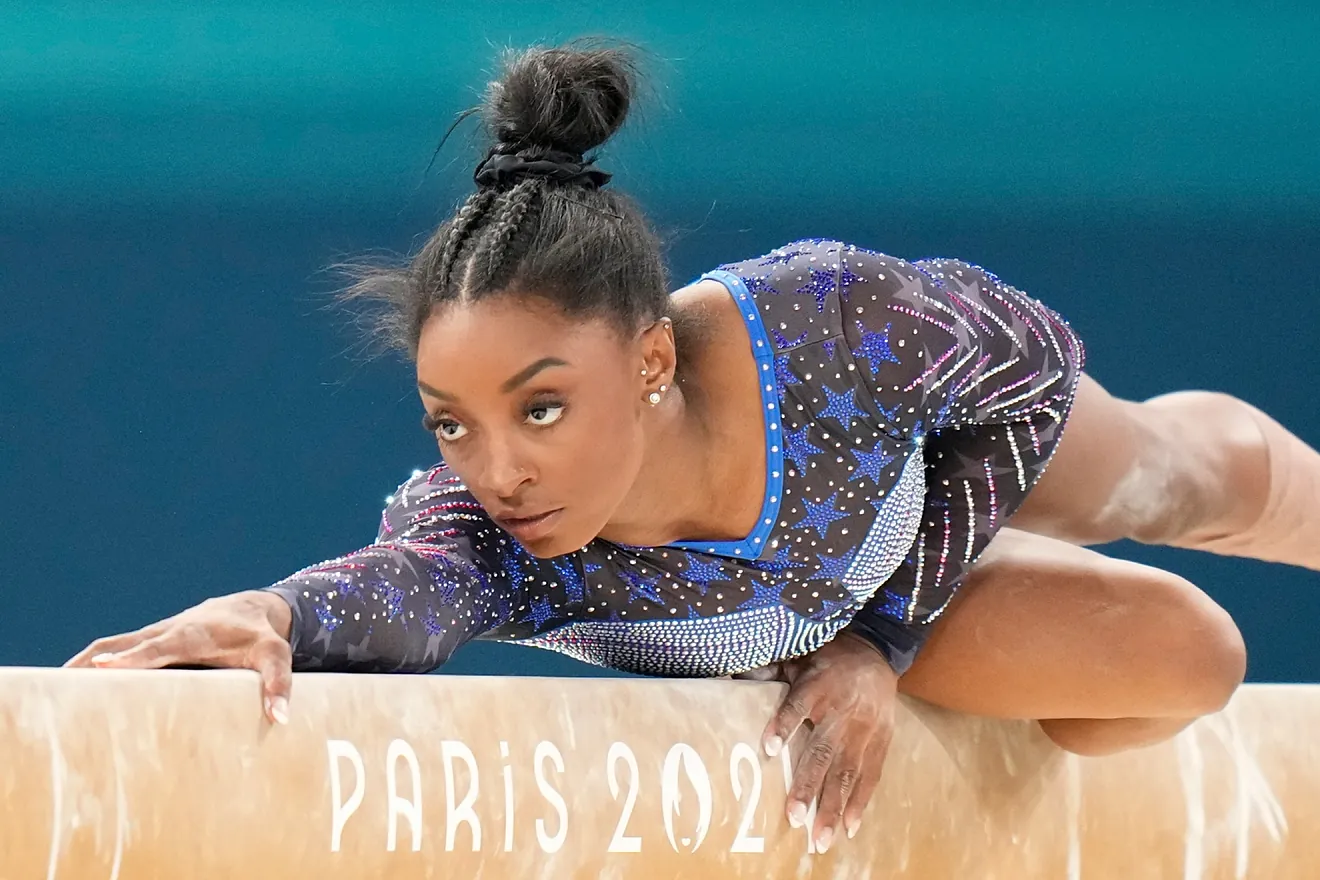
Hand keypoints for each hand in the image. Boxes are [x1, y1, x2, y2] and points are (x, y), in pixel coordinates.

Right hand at [64, 591, 295, 724]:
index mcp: (195, 634)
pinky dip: (94, 661)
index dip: (133, 658)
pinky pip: (117, 648)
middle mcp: (169, 630)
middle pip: (124, 644)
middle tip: (63, 684)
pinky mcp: (152, 640)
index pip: (159, 646)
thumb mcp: (277, 656)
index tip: (103, 668)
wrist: (254, 610)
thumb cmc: (262, 637)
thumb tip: (279, 718)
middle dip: (93, 661)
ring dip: (84, 662)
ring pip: (113, 644)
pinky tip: (77, 683)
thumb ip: (278, 684)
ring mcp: (157, 634)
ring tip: (57, 689)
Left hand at [755, 631, 898, 852]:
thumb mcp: (800, 655)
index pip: (798, 705)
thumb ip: (771, 670)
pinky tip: (849, 827)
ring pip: (847, 772)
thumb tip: (731, 675)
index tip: (770, 747)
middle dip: (808, 786)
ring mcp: (863, 730)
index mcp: (818, 686)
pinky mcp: (879, 742)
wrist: (876, 652)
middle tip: (793, 817)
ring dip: (833, 807)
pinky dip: (860, 803)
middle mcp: (841, 711)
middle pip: (823, 751)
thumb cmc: (829, 657)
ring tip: (821, 837)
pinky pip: (870, 776)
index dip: (785, 724)